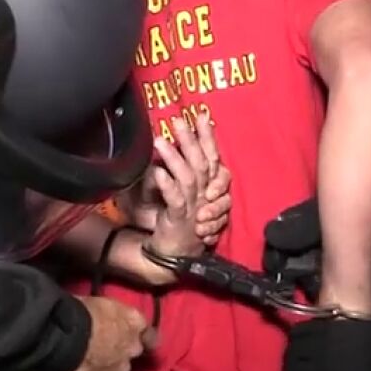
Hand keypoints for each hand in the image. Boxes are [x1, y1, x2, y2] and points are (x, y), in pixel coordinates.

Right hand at [63, 296, 152, 370]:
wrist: (67, 338)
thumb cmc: (82, 311)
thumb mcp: (103, 303)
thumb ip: (113, 315)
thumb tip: (109, 318)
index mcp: (134, 322)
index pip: (148, 332)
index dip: (142, 335)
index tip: (137, 336)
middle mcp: (133, 347)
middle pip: (134, 351)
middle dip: (124, 350)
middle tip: (106, 346)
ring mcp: (121, 369)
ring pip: (120, 368)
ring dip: (111, 365)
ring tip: (91, 362)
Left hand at [147, 115, 229, 256]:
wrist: (178, 256)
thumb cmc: (183, 222)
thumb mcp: (186, 195)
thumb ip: (181, 172)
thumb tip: (167, 146)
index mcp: (210, 187)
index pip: (213, 157)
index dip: (208, 136)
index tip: (201, 114)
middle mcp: (206, 195)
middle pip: (202, 163)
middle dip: (191, 139)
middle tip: (178, 120)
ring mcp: (195, 207)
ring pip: (188, 178)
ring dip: (174, 158)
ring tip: (158, 140)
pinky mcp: (181, 220)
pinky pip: (176, 200)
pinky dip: (168, 186)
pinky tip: (157, 173)